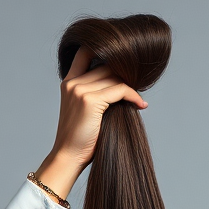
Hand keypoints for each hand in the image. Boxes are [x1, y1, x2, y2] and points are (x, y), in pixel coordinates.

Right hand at [34, 45, 147, 199]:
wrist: (69, 157)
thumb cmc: (80, 139)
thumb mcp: (85, 110)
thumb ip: (96, 93)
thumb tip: (123, 82)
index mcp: (68, 82)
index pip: (85, 52)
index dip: (103, 50)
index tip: (121, 62)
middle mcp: (72, 82)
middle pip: (106, 65)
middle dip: (124, 75)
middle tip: (137, 88)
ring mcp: (80, 90)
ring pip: (114, 77)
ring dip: (130, 87)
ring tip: (138, 100)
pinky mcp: (90, 100)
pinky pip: (120, 90)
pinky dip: (133, 96)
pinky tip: (140, 105)